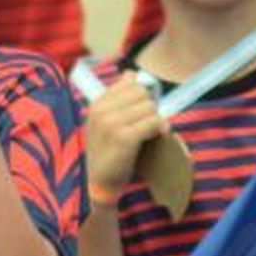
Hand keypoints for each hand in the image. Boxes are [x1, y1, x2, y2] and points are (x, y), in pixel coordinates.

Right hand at [84, 75, 166, 194]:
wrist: (99, 182)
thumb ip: (117, 97)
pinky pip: (154, 122)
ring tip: (149, 132)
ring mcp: (112, 124)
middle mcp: (102, 111)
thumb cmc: (106, 150)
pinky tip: (154, 137)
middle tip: (148, 122)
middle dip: (150, 106)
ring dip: (155, 120)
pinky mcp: (125, 138)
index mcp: (97, 104)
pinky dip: (159, 129)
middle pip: (142, 93)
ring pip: (150, 107)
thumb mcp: (104, 121)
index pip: (129, 82)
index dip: (142, 94)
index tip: (143, 108)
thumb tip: (130, 73)